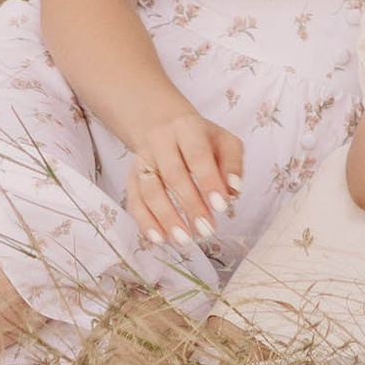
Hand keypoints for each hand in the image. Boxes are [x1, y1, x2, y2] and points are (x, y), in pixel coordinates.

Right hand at [124, 104, 245, 251]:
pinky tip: (160, 239)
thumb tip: (233, 191)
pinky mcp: (131, 177)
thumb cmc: (201, 139)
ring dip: (167, 218)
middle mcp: (160, 141)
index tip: (221, 207)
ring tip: (185, 240)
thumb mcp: (223, 141)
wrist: (163, 124)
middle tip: (206, 231)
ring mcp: (142, 159)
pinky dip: (145, 222)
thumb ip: (232, 164)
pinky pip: (134, 201)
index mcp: (187, 128)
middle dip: (191, 205)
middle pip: (173, 175)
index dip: (209, 181)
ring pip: (150, 190)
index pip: (197, 155)